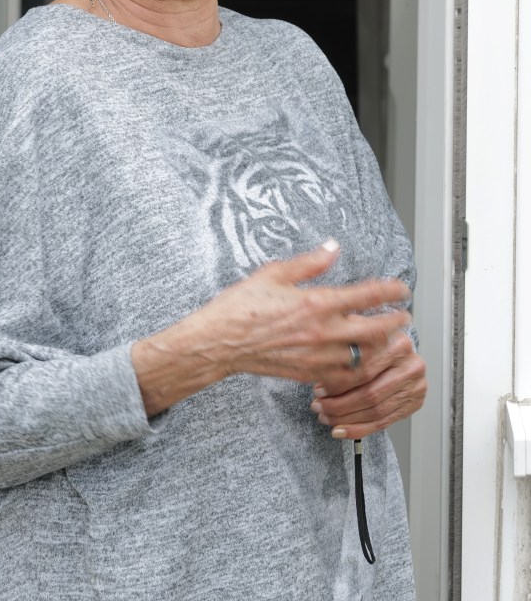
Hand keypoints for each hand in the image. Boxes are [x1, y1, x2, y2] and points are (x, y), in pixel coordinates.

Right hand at [199, 242, 411, 384]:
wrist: (220, 341)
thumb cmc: (242, 306)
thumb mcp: (274, 273)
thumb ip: (309, 263)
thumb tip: (332, 248)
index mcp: (317, 302)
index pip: (367, 295)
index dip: (390, 291)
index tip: (401, 289)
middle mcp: (323, 331)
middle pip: (376, 330)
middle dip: (396, 323)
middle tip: (404, 317)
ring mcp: (318, 356)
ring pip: (365, 356)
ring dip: (380, 347)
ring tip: (387, 339)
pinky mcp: (309, 373)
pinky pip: (344, 376)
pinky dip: (357, 370)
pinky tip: (358, 362)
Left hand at [309, 330, 426, 438]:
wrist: (400, 351)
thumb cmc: (376, 343)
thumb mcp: (361, 335)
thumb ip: (345, 348)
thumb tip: (318, 371)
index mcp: (397, 345)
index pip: (365, 370)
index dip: (339, 384)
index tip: (319, 390)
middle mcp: (410, 366)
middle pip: (370, 393)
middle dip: (339, 405)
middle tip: (319, 406)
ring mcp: (415, 388)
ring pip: (375, 412)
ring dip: (346, 419)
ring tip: (326, 418)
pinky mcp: (413, 404)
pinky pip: (383, 423)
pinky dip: (359, 429)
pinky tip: (341, 429)